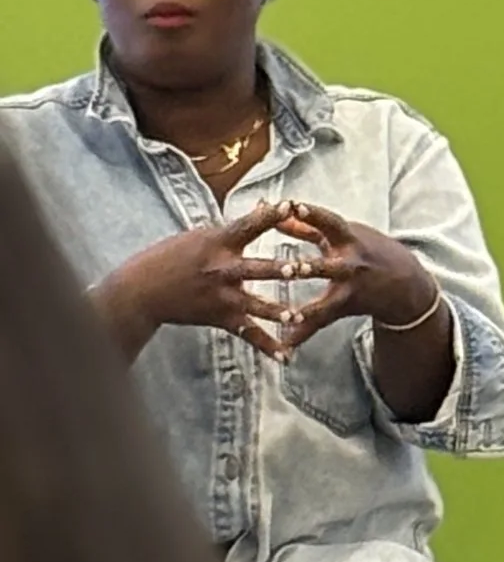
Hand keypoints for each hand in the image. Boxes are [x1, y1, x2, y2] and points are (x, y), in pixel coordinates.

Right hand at [95, 201, 310, 362]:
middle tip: (305, 268)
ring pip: (255, 305)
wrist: (141, 291)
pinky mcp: (221, 318)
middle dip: (280, 268)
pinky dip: (267, 346)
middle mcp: (222, 270)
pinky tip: (287, 356)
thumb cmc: (171, 256)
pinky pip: (248, 334)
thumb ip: (236, 227)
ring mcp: (222, 297)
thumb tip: (268, 205)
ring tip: (299, 315)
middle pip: (256, 268)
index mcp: (218, 243)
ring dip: (277, 310)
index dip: (269, 215)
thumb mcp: (200, 235)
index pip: (249, 226)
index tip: (290, 206)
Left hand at [254, 203, 437, 349]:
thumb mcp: (343, 234)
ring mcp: (349, 288)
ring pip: (327, 302)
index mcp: (349, 239)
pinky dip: (304, 332)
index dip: (312, 214)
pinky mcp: (345, 307)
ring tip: (289, 317)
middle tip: (290, 269)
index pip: (329, 223)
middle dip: (311, 268)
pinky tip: (286, 342)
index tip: (294, 206)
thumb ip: (306, 226)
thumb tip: (273, 211)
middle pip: (329, 267)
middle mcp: (350, 264)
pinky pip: (322, 321)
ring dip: (309, 310)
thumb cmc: (367, 250)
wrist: (404, 283)